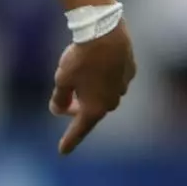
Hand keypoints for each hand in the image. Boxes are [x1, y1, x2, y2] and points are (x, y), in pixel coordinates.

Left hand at [48, 21, 135, 154]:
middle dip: (76, 109)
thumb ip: (59, 98)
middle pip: (91, 111)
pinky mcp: (128, 73)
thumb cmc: (80, 59)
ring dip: (89, 92)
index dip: (70, 140)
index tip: (62, 151)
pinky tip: (94, 66)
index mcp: (95, 108)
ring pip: (102, 95)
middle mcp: (112, 102)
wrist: (106, 34)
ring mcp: (122, 88)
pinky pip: (111, 80)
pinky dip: (100, 78)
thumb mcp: (62, 80)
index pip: (79, 130)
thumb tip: (57, 110)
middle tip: (63, 104)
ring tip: (77, 79)